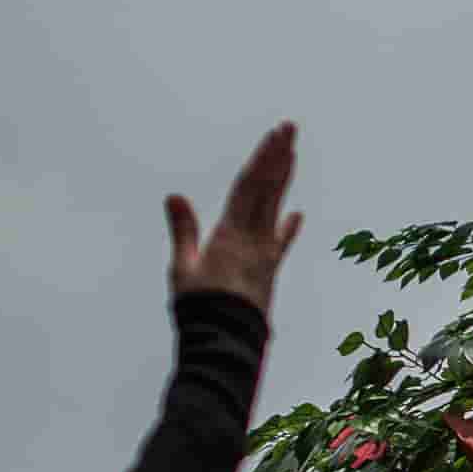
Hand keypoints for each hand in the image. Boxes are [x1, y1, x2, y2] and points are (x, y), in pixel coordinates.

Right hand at [166, 123, 303, 317]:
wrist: (226, 342)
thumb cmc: (199, 307)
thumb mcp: (182, 267)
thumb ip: (183, 230)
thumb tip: (174, 195)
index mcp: (230, 234)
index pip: (249, 187)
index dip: (262, 159)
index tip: (275, 136)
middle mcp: (253, 239)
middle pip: (267, 189)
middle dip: (278, 157)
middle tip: (290, 129)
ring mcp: (265, 254)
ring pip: (275, 207)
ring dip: (283, 178)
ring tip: (292, 153)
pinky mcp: (268, 271)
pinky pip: (280, 243)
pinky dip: (287, 226)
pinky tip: (298, 213)